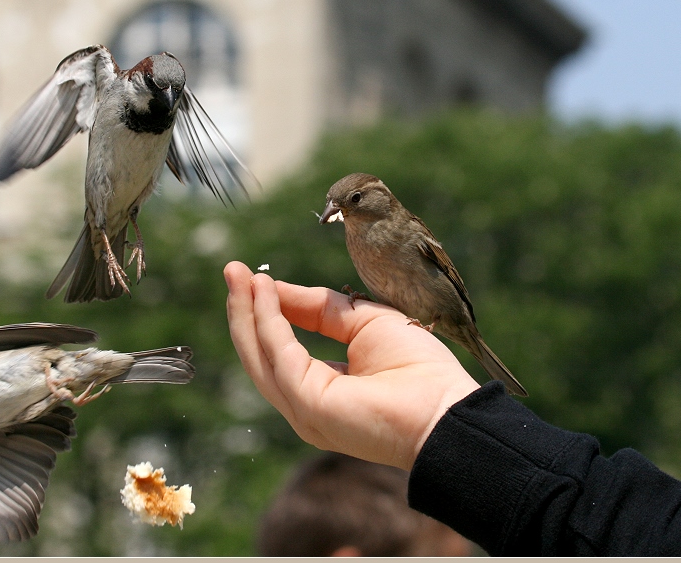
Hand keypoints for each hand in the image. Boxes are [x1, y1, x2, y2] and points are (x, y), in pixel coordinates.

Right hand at [224, 261, 480, 469]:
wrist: (448, 409)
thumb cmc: (420, 370)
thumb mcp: (363, 323)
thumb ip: (321, 308)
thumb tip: (276, 289)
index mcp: (321, 388)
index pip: (280, 348)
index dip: (267, 310)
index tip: (256, 278)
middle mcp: (304, 403)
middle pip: (259, 352)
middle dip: (244, 308)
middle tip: (233, 270)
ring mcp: (302, 408)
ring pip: (259, 354)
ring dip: (245, 311)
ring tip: (238, 275)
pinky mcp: (307, 404)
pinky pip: (278, 354)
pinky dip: (267, 320)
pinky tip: (265, 292)